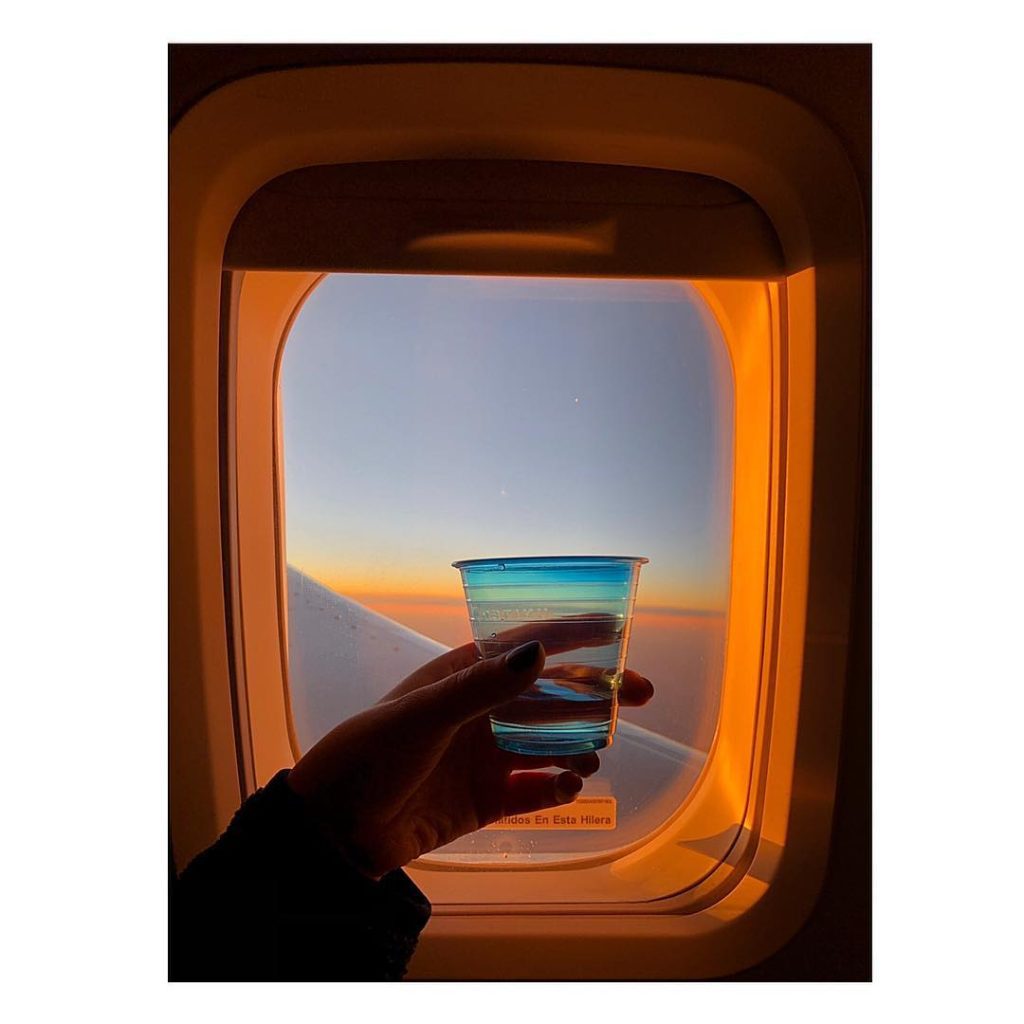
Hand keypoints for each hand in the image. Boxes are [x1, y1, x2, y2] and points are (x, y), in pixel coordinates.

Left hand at [286, 638, 653, 879]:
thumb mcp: (423, 716)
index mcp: (462, 677)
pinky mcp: (488, 800)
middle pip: (550, 695)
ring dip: (580, 741)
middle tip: (640, 694)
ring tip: (598, 749)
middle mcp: (481, 712)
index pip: (524, 646)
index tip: (615, 626)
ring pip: (550, 741)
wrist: (336, 830)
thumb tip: (540, 653)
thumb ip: (482, 687)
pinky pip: (536, 789)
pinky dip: (558, 786)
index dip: (569, 634)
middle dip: (595, 692)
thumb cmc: (369, 756)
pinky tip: (571, 785)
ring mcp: (486, 756)